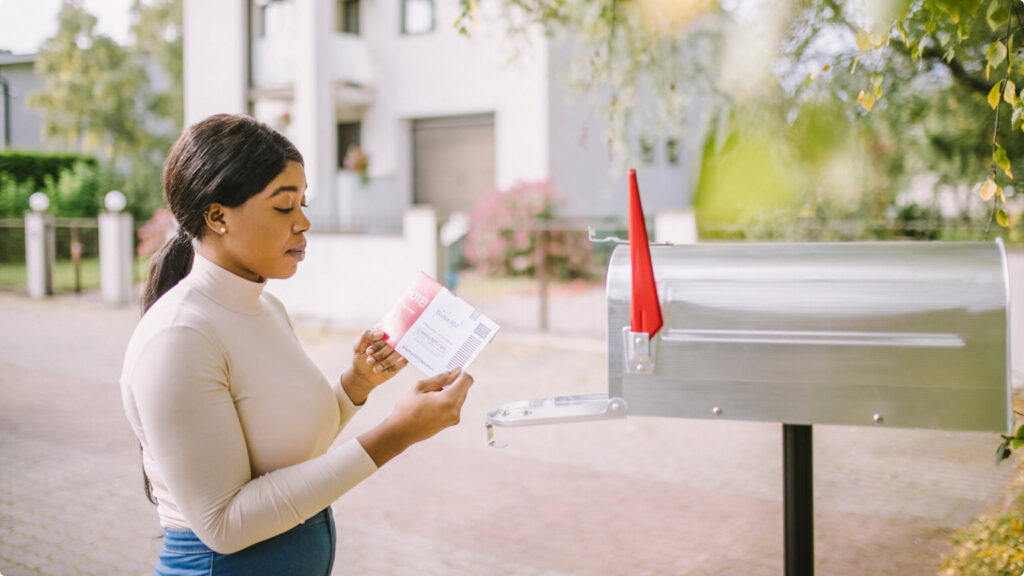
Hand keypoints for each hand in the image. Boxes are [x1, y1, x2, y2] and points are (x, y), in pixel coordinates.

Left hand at [342, 330, 408, 404]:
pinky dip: (393, 367)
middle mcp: (392, 339)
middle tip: (370, 360)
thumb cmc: (361, 357)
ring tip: (375, 368)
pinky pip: (404, 361)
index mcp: (382, 332)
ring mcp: (398, 349)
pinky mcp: (402, 360)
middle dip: (381, 354)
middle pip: (394, 342)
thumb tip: (382, 333)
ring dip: (387, 361)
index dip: (378, 343)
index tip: (368, 352)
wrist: (363, 374)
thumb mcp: (359, 346)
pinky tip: (383, 371)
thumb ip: (366, 336)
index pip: (386, 332)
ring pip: (400, 351)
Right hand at [358, 366, 474, 466]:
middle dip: (454, 382)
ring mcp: (454, 418)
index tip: (451, 370)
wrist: (401, 432)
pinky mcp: (451, 422)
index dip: (460, 373)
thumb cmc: (407, 409)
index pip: (466, 380)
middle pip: (464, 388)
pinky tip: (433, 402)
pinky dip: (448, 400)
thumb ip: (440, 378)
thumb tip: (454, 372)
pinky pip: (455, 405)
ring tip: (432, 394)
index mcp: (448, 399)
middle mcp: (455, 410)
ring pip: (460, 397)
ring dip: (451, 391)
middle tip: (437, 382)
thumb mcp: (420, 387)